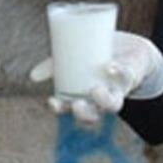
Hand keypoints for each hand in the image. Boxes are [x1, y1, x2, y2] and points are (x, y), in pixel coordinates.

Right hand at [30, 31, 162, 124]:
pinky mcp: (130, 77)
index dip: (60, 109)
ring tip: (95, 90)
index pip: (69, 108)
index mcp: (84, 96)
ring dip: (104, 101)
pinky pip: (126, 78)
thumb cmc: (96, 56)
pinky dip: (119, 73)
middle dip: (84, 114)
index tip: (52, 101)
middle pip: (92, 115)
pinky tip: (110, 66)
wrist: (129, 47)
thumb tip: (32, 76)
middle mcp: (100, 99)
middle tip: (77, 104)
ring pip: (113, 105)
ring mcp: (117, 90)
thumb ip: (52, 67)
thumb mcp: (72, 58)